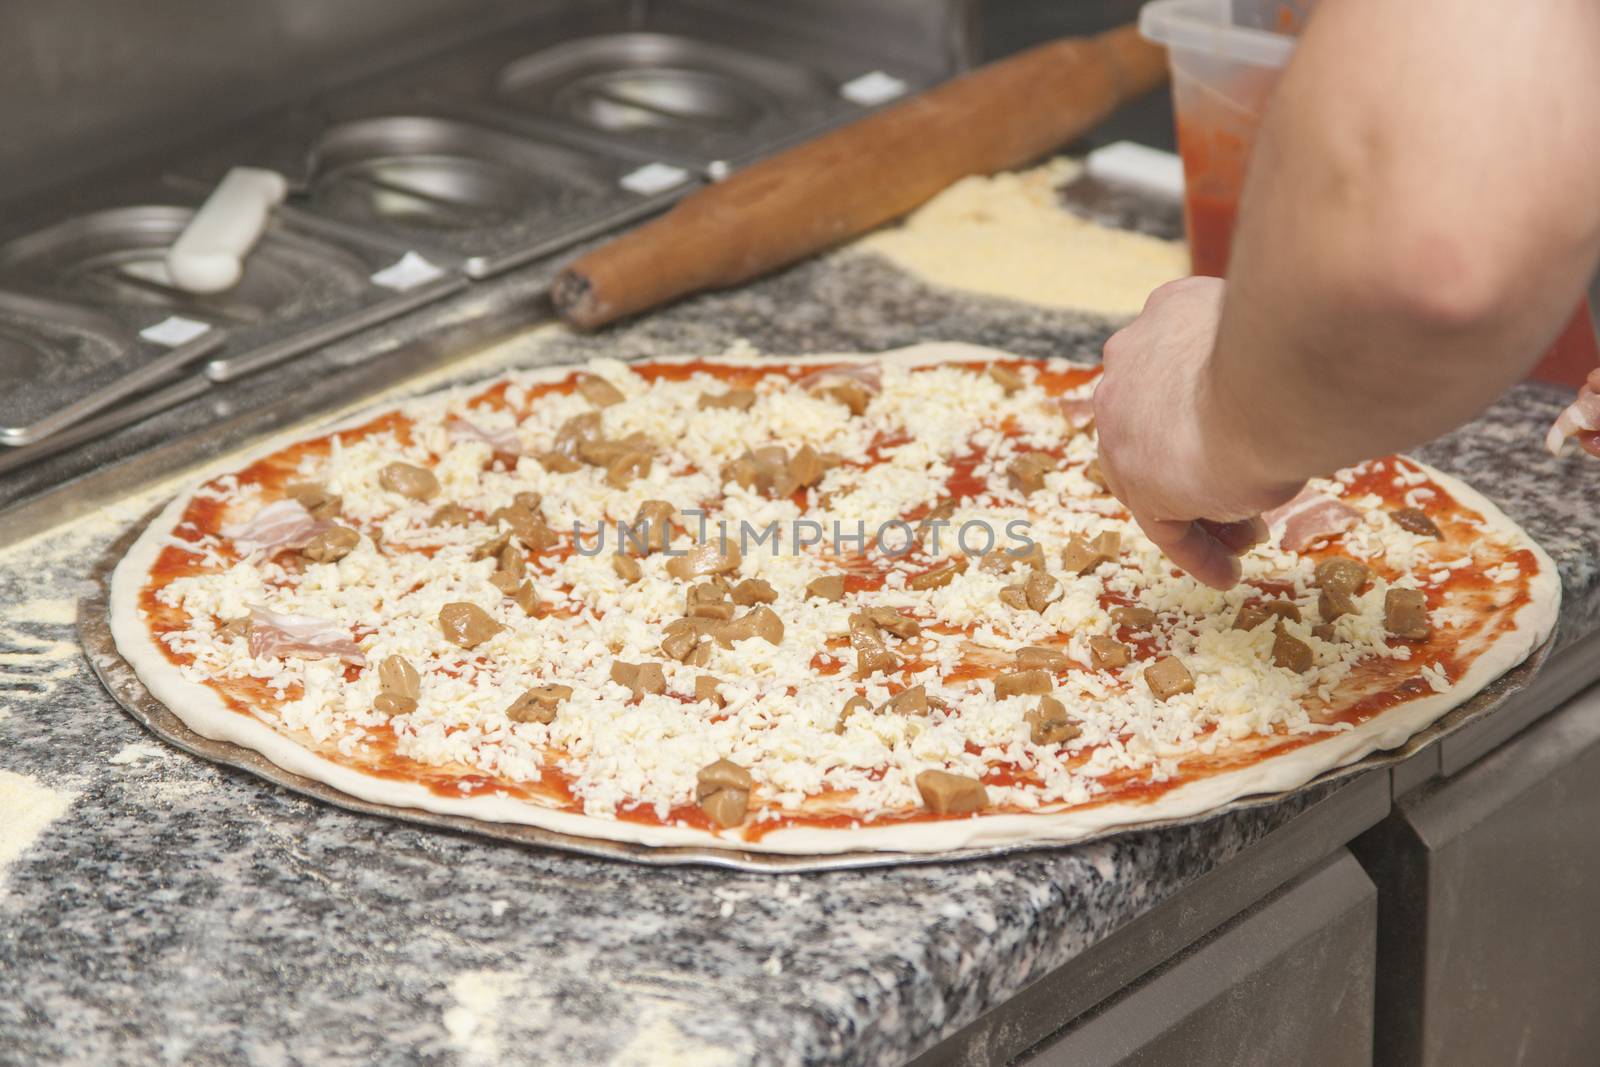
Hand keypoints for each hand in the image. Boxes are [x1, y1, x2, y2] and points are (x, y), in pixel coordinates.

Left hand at [1093, 277, 1301, 587]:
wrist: (1285, 377)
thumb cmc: (1309, 345)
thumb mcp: (1290, 333)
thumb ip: (1277, 352)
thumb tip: (1318, 370)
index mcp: (1168, 311)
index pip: (1177, 368)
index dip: (1211, 407)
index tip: (1245, 430)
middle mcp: (1131, 358)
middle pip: (1161, 425)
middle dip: (1202, 462)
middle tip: (1244, 490)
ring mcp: (1123, 422)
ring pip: (1161, 475)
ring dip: (1206, 510)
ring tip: (1247, 539)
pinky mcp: (1138, 478)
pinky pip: (1163, 524)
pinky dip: (1196, 550)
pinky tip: (1226, 574)